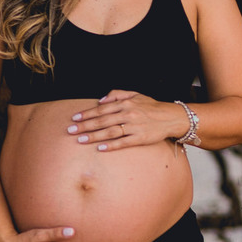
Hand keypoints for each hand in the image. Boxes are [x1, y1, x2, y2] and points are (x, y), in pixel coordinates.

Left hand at [66, 89, 188, 151]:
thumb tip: (100, 100)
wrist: (171, 117)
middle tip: (71, 130)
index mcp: (126, 103)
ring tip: (80, 140)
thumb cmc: (152, 107)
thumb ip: (117, 94)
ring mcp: (134, 127)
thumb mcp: (136, 95)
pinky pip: (123, 142)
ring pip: (110, 132)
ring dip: (94, 136)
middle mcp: (128, 114)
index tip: (75, 118)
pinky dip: (111, 145)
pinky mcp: (140, 138)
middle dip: (85, 126)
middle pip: (102, 121)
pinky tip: (100, 148)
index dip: (87, 113)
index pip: (102, 108)